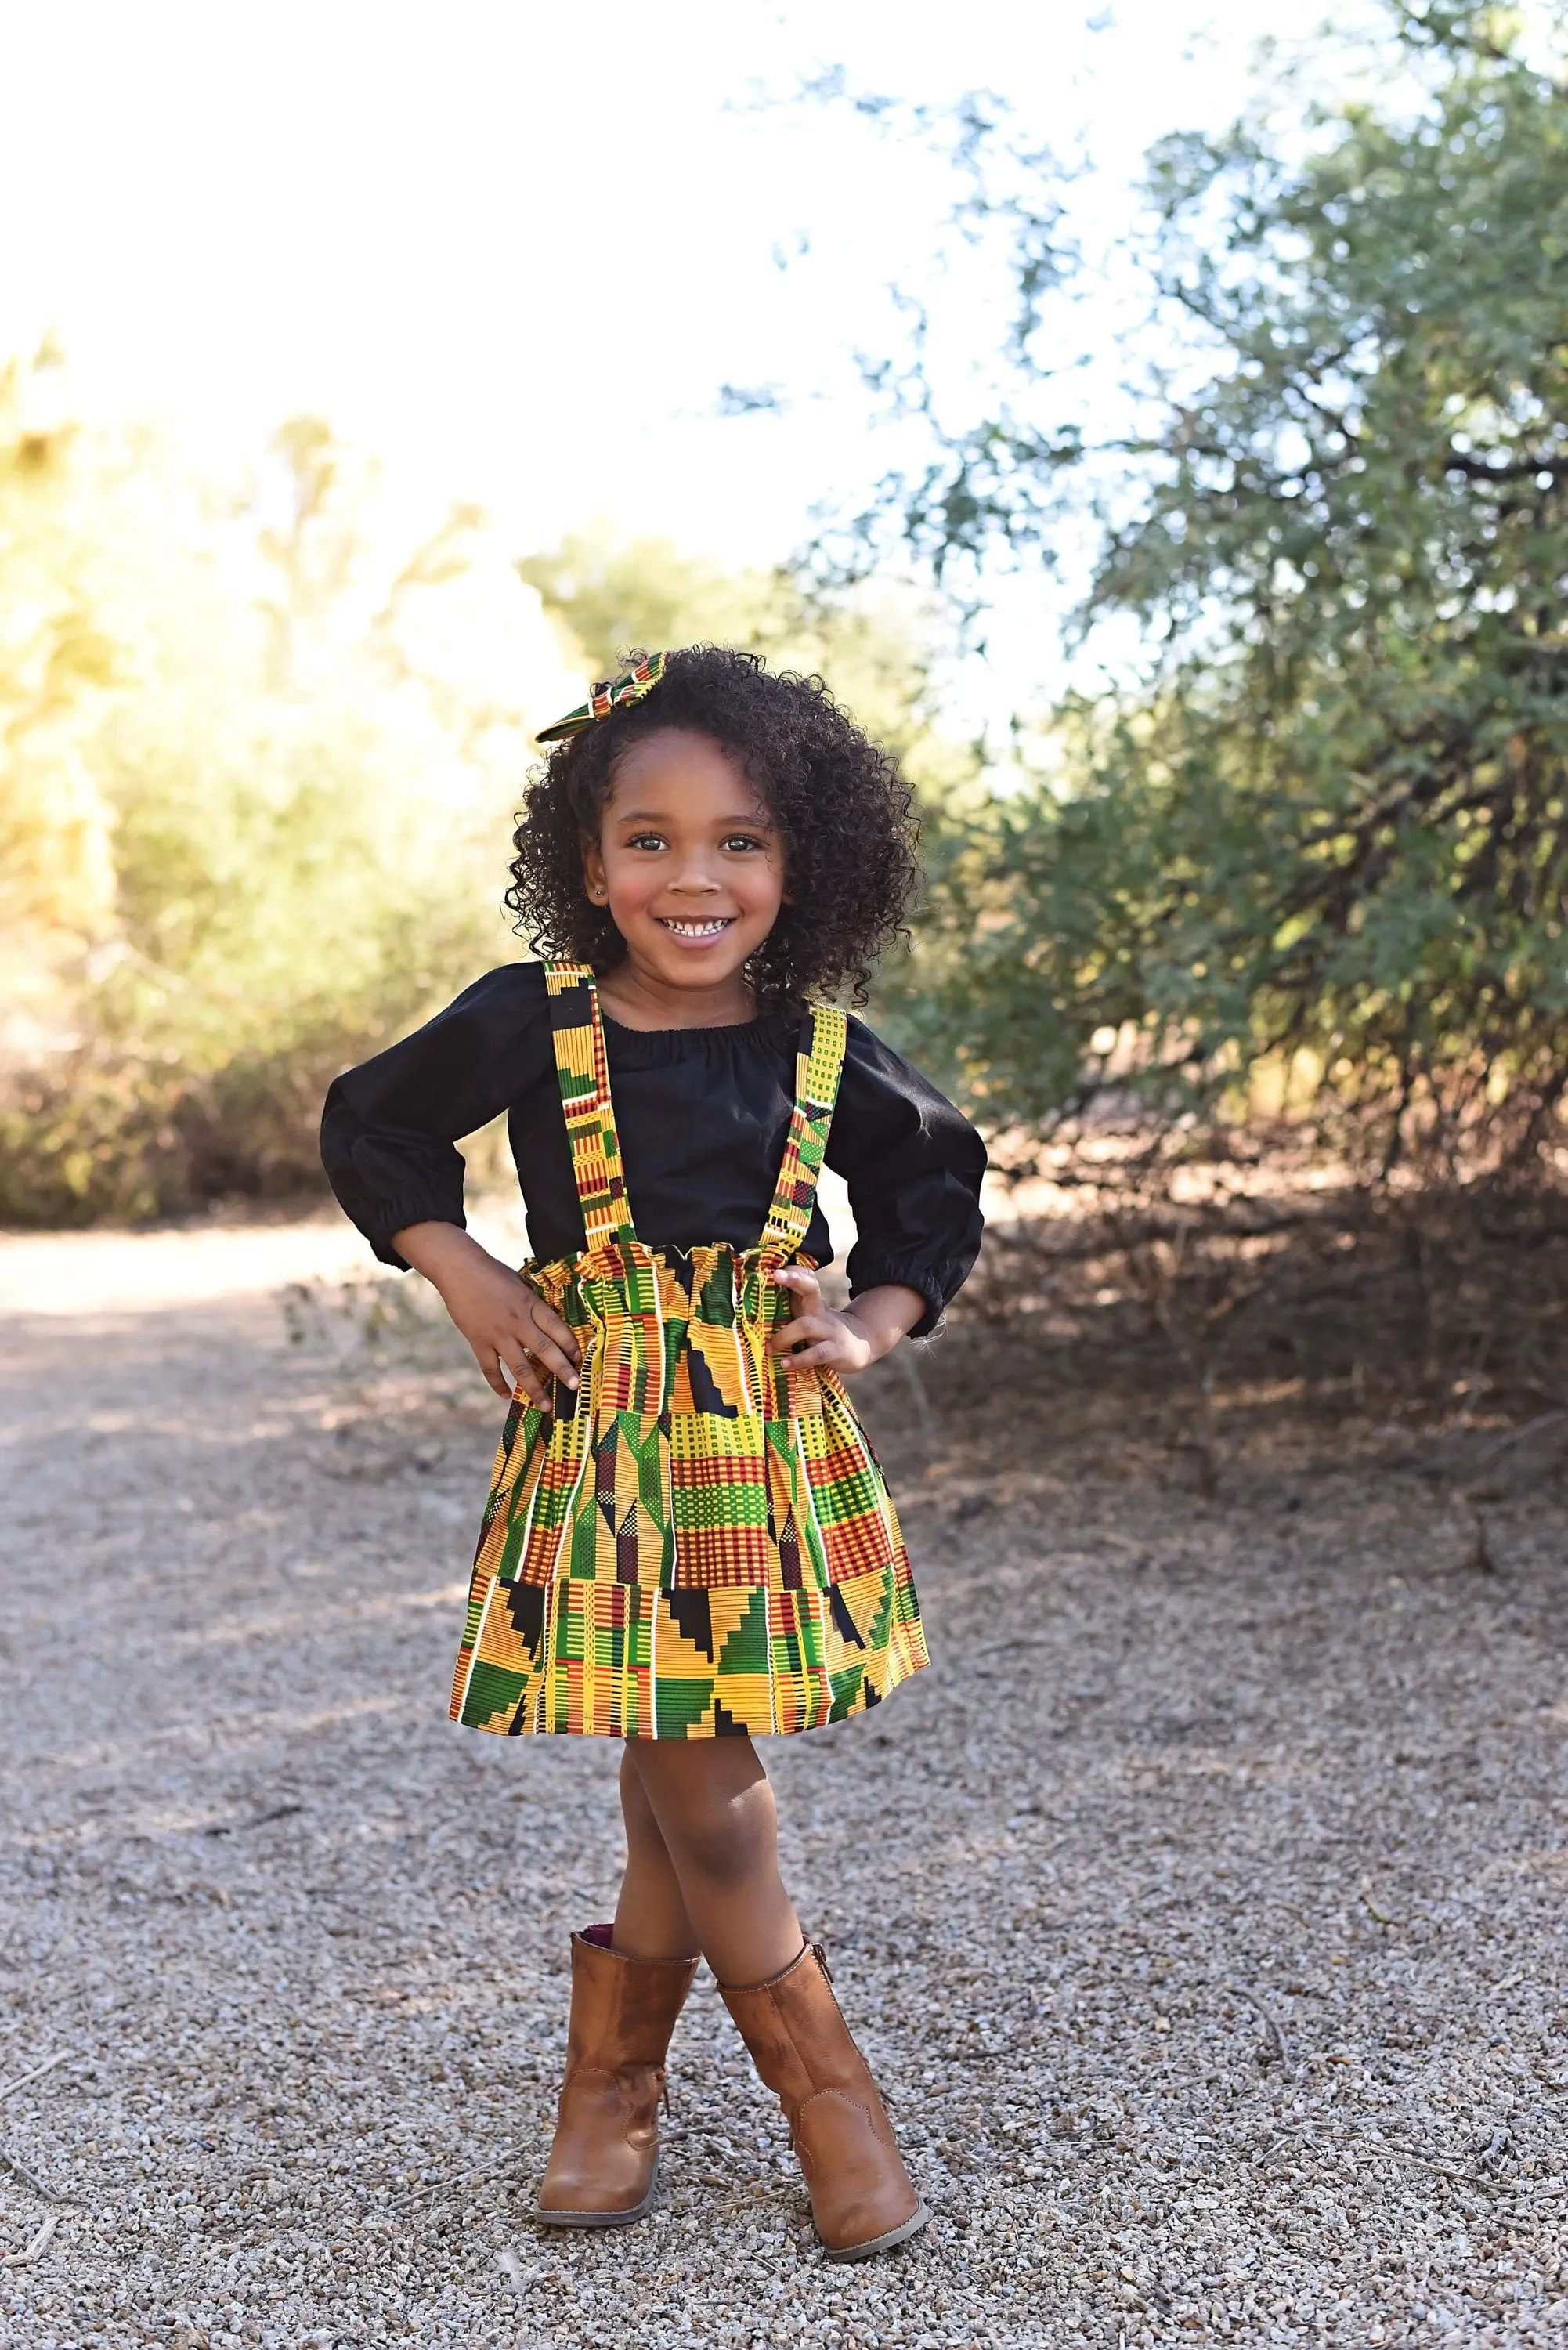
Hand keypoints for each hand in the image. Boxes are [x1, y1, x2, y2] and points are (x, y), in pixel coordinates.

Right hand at [390, 1222, 579, 1404]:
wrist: (459, 1270)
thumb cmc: (492, 1273)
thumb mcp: (520, 1283)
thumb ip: (532, 1304)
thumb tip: (548, 1322)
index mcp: (530, 1304)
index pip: (556, 1328)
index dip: (570, 1344)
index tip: (580, 1359)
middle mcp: (517, 1322)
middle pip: (544, 1350)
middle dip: (562, 1370)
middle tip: (575, 1386)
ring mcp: (497, 1334)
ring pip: (520, 1367)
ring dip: (534, 1388)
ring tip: (545, 1405)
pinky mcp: (478, 1342)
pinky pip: (490, 1369)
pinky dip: (498, 1384)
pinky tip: (506, 1395)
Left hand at [767, 1269, 925, 1377]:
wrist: (861, 1344)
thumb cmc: (824, 1329)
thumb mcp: (810, 1313)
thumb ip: (791, 1304)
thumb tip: (760, 1301)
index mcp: (812, 1301)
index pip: (806, 1278)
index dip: (792, 1270)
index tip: (775, 1268)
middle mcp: (820, 1311)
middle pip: (811, 1289)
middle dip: (794, 1280)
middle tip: (774, 1275)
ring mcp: (829, 1330)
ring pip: (806, 1326)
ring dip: (784, 1336)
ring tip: (769, 1348)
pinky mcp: (835, 1351)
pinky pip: (816, 1353)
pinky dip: (799, 1359)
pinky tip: (785, 1364)